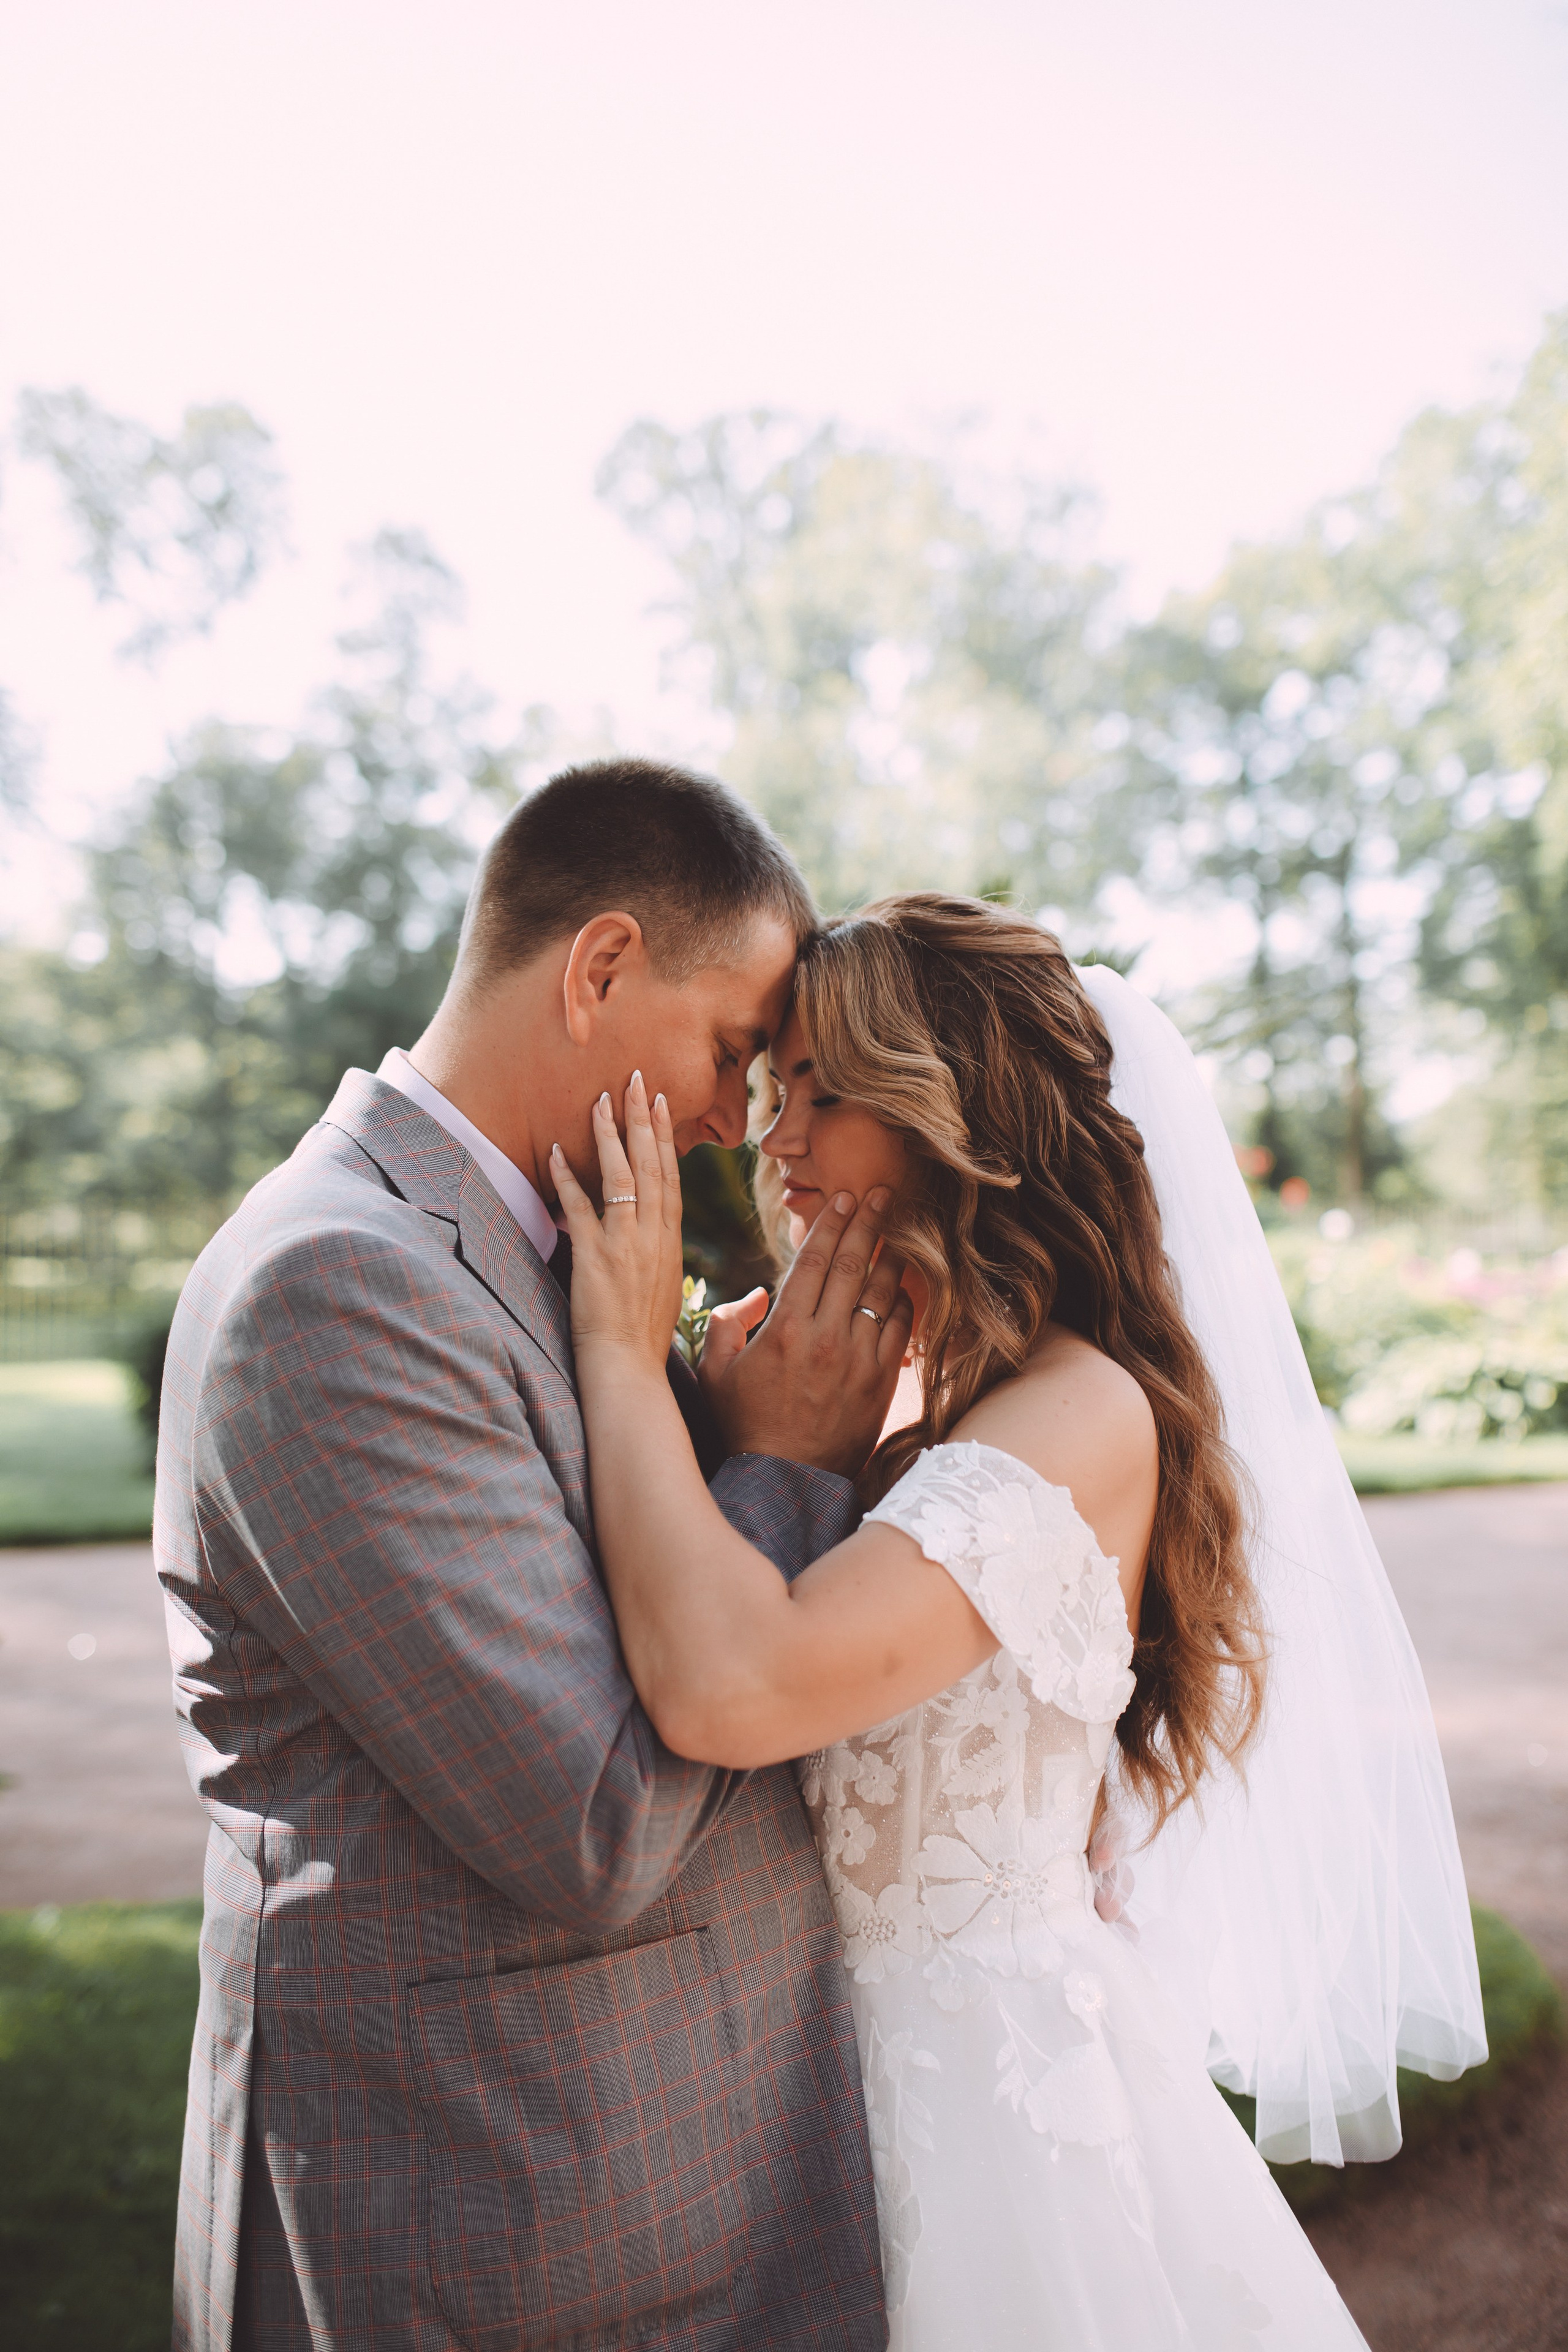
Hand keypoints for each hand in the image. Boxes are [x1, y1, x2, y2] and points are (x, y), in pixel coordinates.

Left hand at [550, 1073, 684, 1374]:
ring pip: (621, 1176)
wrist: (629, 1369)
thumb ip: (658, 1254)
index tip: (661, 1103)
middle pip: (651, 1164)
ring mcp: (625, 1243)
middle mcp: (653, 1235)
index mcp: (670, 1241)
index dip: (666, 1137)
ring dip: (609, 1135)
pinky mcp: (595, 1256)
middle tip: (635, 1080)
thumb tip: (652, 1234)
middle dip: (643, 1118)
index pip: (671, 1176)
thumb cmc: (644, 1338)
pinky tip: (553, 1150)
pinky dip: (566, 1177)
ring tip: (601, 1099)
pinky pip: (579, 1207)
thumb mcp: (664, 1288)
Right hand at [699, 1189, 913, 1477]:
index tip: (845, 1197)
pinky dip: (904, 1303)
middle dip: (869, 1223)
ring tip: (897, 1233)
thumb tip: (755, 1296)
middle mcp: (826, 1337)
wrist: (785, 1479)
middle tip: (882, 1193)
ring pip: (883, 1293)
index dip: (832, 1223)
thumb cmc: (744, 1424)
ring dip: (890, 1257)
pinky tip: (902, 1288)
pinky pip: (901, 1330)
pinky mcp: (881, 1382)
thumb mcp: (714, 1372)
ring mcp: (858, 1359)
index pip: (815, 1260)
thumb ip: (725, 1324)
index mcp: (785, 1327)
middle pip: (854, 1265)